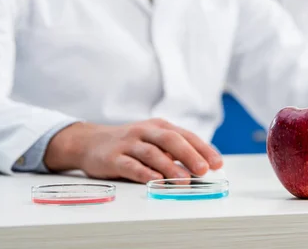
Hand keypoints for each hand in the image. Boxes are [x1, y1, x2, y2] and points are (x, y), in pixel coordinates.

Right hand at [44, 119, 222, 183]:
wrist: (89, 141)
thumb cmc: (128, 143)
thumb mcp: (152, 140)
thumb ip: (173, 151)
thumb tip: (201, 166)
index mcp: (159, 126)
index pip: (186, 135)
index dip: (203, 149)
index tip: (217, 163)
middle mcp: (145, 131)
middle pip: (171, 140)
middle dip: (189, 154)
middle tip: (203, 170)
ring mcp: (128, 143)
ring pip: (152, 153)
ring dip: (170, 167)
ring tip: (184, 180)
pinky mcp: (113, 157)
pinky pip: (130, 165)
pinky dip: (144, 172)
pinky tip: (155, 181)